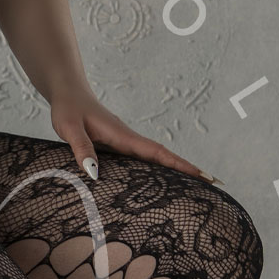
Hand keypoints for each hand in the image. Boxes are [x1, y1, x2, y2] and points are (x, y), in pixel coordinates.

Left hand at [48, 88, 220, 183]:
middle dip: (186, 169)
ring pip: (153, 158)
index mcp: (122, 135)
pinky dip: (155, 167)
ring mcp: (124, 141)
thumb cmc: (67, 109)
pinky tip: (158, 180)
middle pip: (162, 156)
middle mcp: (128, 138)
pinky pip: (140, 158)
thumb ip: (81, 149)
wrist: (67, 92)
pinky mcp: (117, 144)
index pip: (156, 152)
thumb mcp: (69, 129)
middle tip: (212, 184)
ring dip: (173, 169)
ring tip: (194, 186)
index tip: (201, 174)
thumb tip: (94, 173)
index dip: (178, 164)